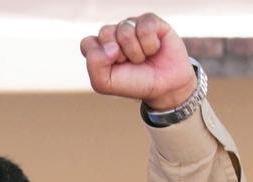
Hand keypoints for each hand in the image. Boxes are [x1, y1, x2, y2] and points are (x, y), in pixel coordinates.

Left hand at [79, 12, 197, 110]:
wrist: (164, 87)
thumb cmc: (134, 83)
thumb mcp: (105, 83)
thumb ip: (94, 65)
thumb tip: (110, 46)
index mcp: (100, 46)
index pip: (88, 43)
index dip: (100, 59)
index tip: (113, 68)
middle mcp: (114, 33)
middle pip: (105, 33)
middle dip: (119, 55)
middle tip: (130, 63)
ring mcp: (132, 26)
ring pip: (125, 31)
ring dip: (136, 52)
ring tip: (142, 58)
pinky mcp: (150, 21)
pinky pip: (145, 27)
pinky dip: (150, 44)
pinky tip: (154, 49)